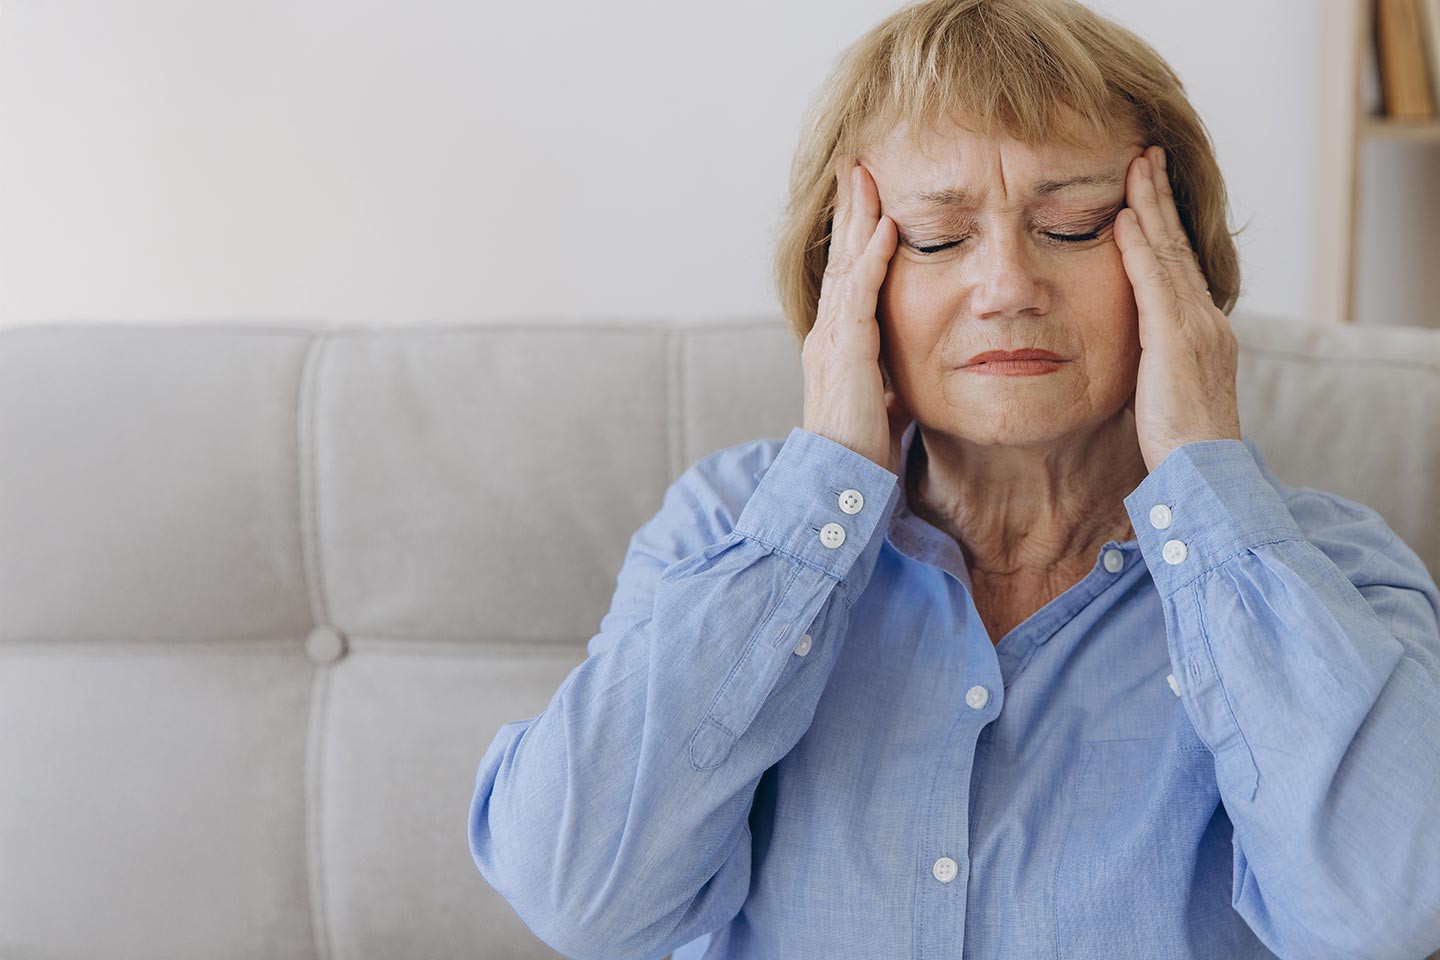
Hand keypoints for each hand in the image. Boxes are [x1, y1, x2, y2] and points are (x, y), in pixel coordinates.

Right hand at [802, 158, 914, 474]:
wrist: (841, 483)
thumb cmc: (862, 450)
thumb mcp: (880, 402)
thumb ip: (887, 377)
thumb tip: (902, 373)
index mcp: (836, 342)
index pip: (846, 275)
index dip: (854, 235)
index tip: (866, 198)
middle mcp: (828, 333)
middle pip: (839, 257)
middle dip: (849, 209)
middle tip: (856, 164)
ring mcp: (833, 339)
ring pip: (846, 264)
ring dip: (857, 217)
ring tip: (866, 175)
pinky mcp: (847, 352)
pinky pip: (860, 294)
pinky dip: (874, 257)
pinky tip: (887, 226)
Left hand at [1115, 144, 1241, 473]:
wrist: (1205, 474)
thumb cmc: (1178, 446)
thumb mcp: (1162, 393)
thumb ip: (1150, 363)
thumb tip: (1130, 354)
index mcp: (1200, 331)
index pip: (1177, 265)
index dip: (1161, 225)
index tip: (1145, 190)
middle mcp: (1203, 320)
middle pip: (1177, 246)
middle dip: (1159, 199)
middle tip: (1145, 155)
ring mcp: (1194, 327)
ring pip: (1169, 254)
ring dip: (1149, 207)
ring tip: (1136, 166)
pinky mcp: (1177, 341)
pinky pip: (1154, 284)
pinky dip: (1138, 248)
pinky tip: (1122, 219)